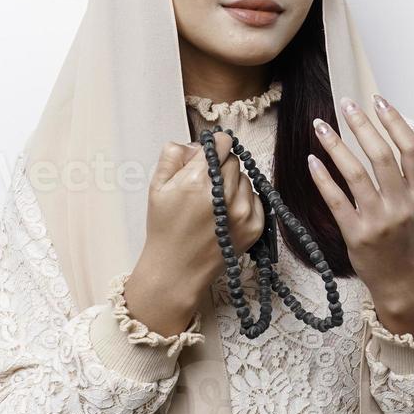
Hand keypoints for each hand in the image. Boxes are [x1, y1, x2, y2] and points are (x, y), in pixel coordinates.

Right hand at [128, 134, 265, 334]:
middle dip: (221, 166)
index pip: (223, 142)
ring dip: (233, 184)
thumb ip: (173, 155)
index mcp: (197, 181)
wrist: (177, 270)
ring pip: (246, 178)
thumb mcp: (156, 187)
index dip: (214, 146)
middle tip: (206, 184)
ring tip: (215, 203)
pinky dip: (244, 201)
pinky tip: (226, 213)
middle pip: (234, 160)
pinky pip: (256, 198)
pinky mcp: (255, 227)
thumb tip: (197, 143)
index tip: (209, 155)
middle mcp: (224, 195)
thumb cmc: (165, 229)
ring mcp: (242, 212)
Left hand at [306, 94, 413, 335]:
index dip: (395, 122)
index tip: (379, 102)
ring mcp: (378, 220)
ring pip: (355, 175)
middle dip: (362, 126)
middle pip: (381, 156)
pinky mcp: (356, 234)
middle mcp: (401, 206)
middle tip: (346, 104)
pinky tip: (312, 160)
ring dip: (336, 146)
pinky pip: (336, 201)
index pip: (410, 150)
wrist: (402, 283)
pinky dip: (323, 179)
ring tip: (320, 125)